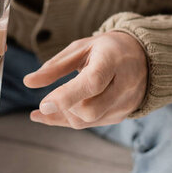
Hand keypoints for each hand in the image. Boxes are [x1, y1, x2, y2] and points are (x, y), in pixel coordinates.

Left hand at [23, 32, 147, 127]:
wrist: (143, 56)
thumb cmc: (106, 49)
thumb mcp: (80, 48)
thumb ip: (55, 66)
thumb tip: (28, 82)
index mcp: (112, 60)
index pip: (92, 83)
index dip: (66, 96)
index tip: (42, 103)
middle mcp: (124, 84)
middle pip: (91, 109)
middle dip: (63, 108)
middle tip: (46, 101)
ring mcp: (126, 102)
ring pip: (90, 121)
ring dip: (63, 117)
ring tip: (45, 108)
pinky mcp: (123, 114)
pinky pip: (92, 124)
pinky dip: (70, 121)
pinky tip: (52, 115)